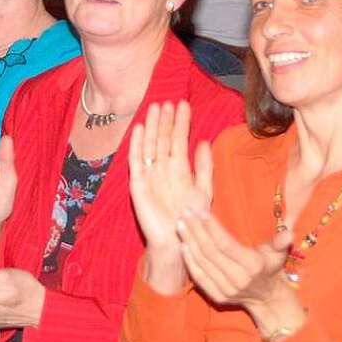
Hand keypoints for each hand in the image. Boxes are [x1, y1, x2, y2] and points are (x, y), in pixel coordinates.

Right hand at [129, 101, 212, 251]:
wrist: (177, 240)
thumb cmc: (191, 217)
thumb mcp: (204, 189)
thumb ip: (205, 167)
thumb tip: (205, 142)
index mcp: (179, 168)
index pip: (179, 139)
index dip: (181, 122)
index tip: (184, 104)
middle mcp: (162, 169)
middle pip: (162, 139)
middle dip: (165, 120)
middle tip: (167, 100)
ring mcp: (149, 175)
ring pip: (150, 145)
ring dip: (151, 126)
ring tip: (155, 107)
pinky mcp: (138, 185)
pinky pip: (136, 161)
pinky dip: (136, 145)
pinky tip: (139, 128)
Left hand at [177, 207, 302, 332]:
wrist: (267, 298)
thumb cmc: (270, 267)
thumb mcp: (278, 253)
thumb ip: (281, 242)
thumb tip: (289, 233)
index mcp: (253, 266)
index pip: (226, 244)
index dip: (212, 228)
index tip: (200, 212)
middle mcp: (238, 279)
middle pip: (210, 252)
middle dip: (195, 230)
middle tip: (185, 213)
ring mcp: (226, 290)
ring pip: (202, 263)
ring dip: (189, 242)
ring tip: (181, 225)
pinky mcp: (217, 297)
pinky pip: (199, 277)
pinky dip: (189, 261)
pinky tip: (183, 246)